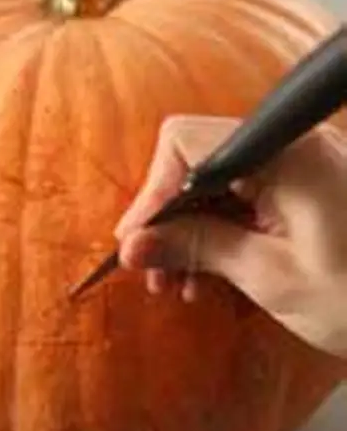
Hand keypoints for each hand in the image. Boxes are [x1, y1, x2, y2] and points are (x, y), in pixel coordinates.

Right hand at [115, 114, 346, 360]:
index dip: (152, 194)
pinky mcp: (297, 192)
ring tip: (176, 286)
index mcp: (284, 156)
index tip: (134, 244)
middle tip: (151, 273)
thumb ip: (198, 249)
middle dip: (166, 221)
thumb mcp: (272, 276)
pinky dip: (214, 238)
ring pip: (210, 188)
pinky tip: (206, 278)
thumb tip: (134, 245)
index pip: (185, 144)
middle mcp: (286, 150)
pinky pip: (236, 203)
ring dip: (186, 235)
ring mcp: (293, 170)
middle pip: (193, 165)